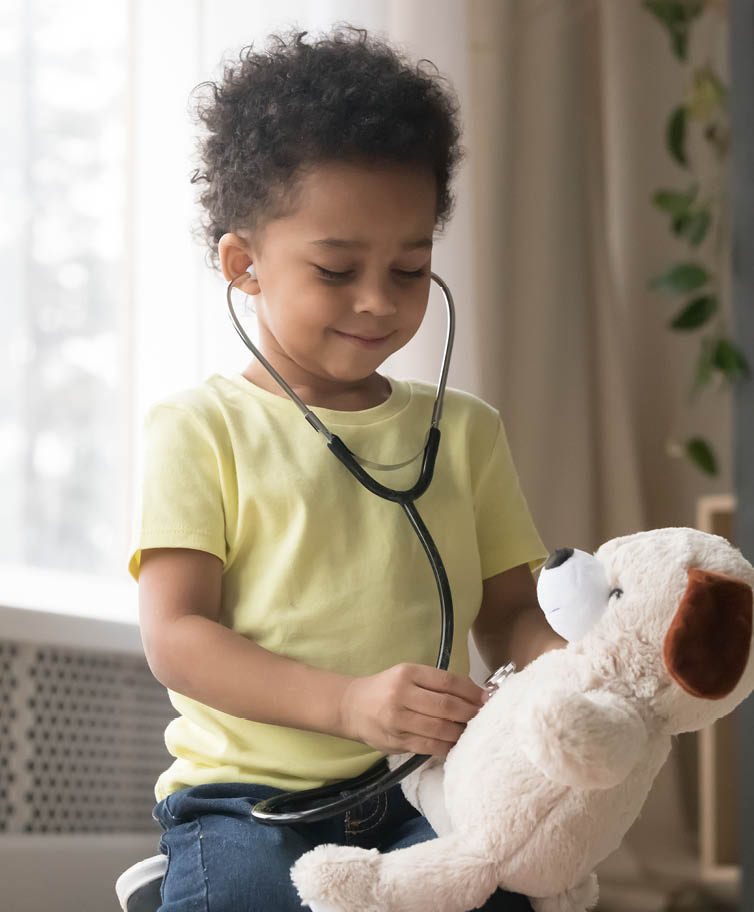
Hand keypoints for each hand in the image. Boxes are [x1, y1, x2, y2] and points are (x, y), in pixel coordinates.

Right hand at [339, 663, 486, 756]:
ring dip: (461, 732)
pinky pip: (429, 746)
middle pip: (446, 706)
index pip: (447, 681)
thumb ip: (435, 683)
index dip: (471, 691)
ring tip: (473, 732)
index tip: (487, 698)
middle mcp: (402, 694)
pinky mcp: (397, 741)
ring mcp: (398, 720)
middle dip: (470, 713)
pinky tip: (456, 744)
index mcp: (407, 673)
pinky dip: (447, 747)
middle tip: (485, 717)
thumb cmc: (386, 689)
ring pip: (440, 728)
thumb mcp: (407, 675)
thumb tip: (474, 693)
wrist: (352, 706)